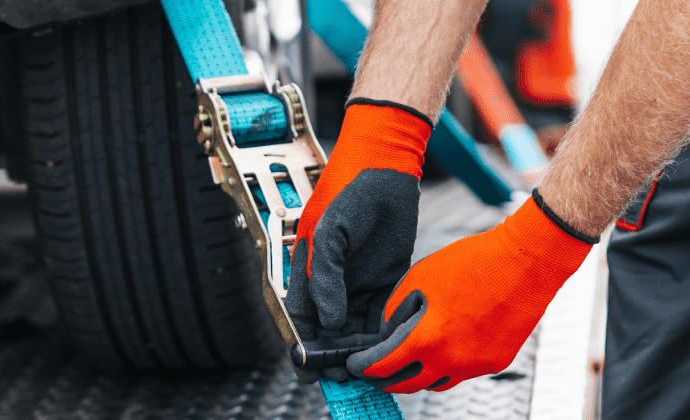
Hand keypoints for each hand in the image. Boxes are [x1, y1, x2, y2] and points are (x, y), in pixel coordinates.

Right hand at [286, 99, 430, 382]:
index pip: (300, 317)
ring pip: (354, 326)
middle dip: (333, 355)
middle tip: (344, 378)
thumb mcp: (330, 231)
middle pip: (327, 329)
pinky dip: (382, 330)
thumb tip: (330, 321)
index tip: (311, 370)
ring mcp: (357, 279)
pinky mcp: (384, 276)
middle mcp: (331, 280)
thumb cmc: (349, 189)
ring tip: (370, 370)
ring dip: (359, 348)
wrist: (385, 163)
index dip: (304, 346)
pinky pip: (380, 311)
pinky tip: (389, 345)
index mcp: (306, 269)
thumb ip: (326, 277)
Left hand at [347, 192, 595, 392]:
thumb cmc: (475, 261)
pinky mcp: (496, 363)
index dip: (364, 367)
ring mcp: (476, 366)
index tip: (355, 365)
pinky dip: (448, 364)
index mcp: (428, 339)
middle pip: (407, 385)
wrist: (527, 261)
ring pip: (436, 383)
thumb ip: (396, 310)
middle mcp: (452, 361)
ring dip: (419, 374)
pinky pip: (463, 371)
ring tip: (409, 358)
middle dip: (386, 380)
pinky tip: (446, 344)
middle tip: (375, 370)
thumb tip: (387, 332)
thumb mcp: (420, 278)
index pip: (384, 366)